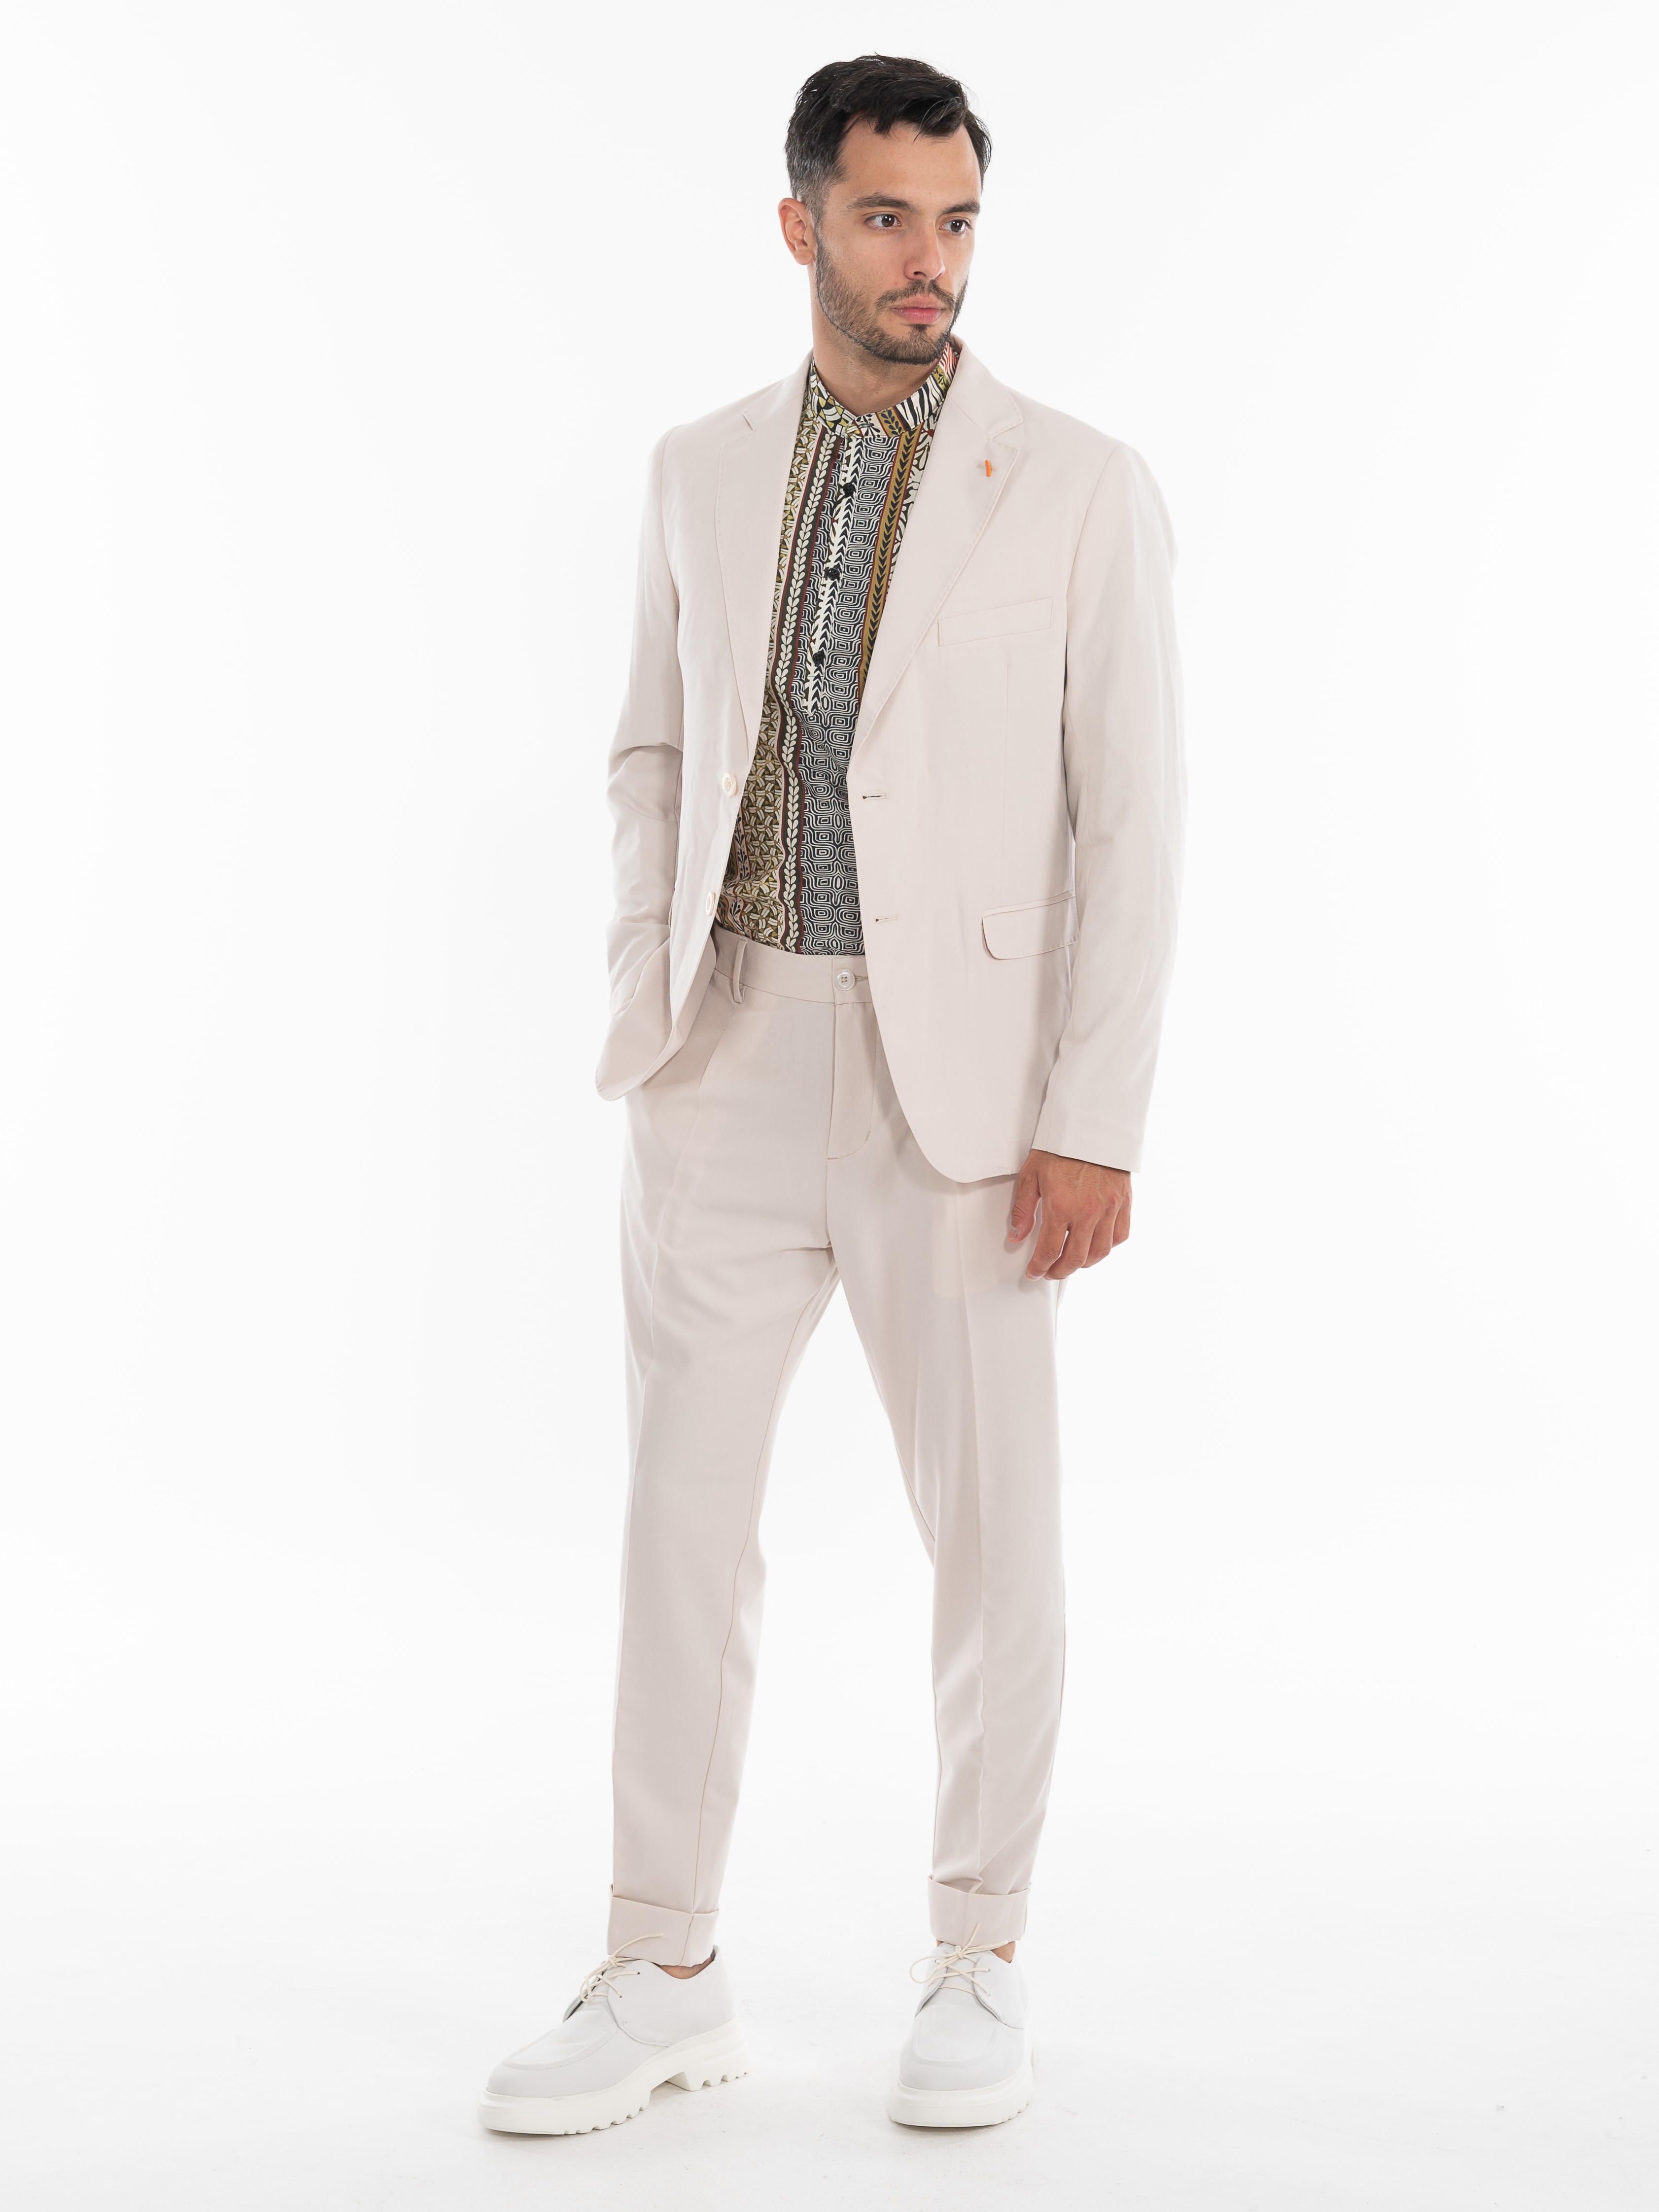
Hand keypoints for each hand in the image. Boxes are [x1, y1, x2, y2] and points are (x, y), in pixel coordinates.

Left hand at [1009, 1150, 1131, 1279]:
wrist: (1092, 1125)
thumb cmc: (1060, 1146)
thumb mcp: (1031, 1174)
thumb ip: (1023, 1208)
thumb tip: (1017, 1235)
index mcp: (1060, 1205)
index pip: (1049, 1250)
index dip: (1040, 1267)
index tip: (1035, 1272)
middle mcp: (1087, 1212)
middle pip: (1075, 1258)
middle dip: (1060, 1271)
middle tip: (1051, 1272)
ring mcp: (1109, 1208)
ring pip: (1100, 1253)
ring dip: (1083, 1264)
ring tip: (1072, 1262)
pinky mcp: (1124, 1202)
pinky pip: (1120, 1236)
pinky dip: (1108, 1247)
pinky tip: (1095, 1245)